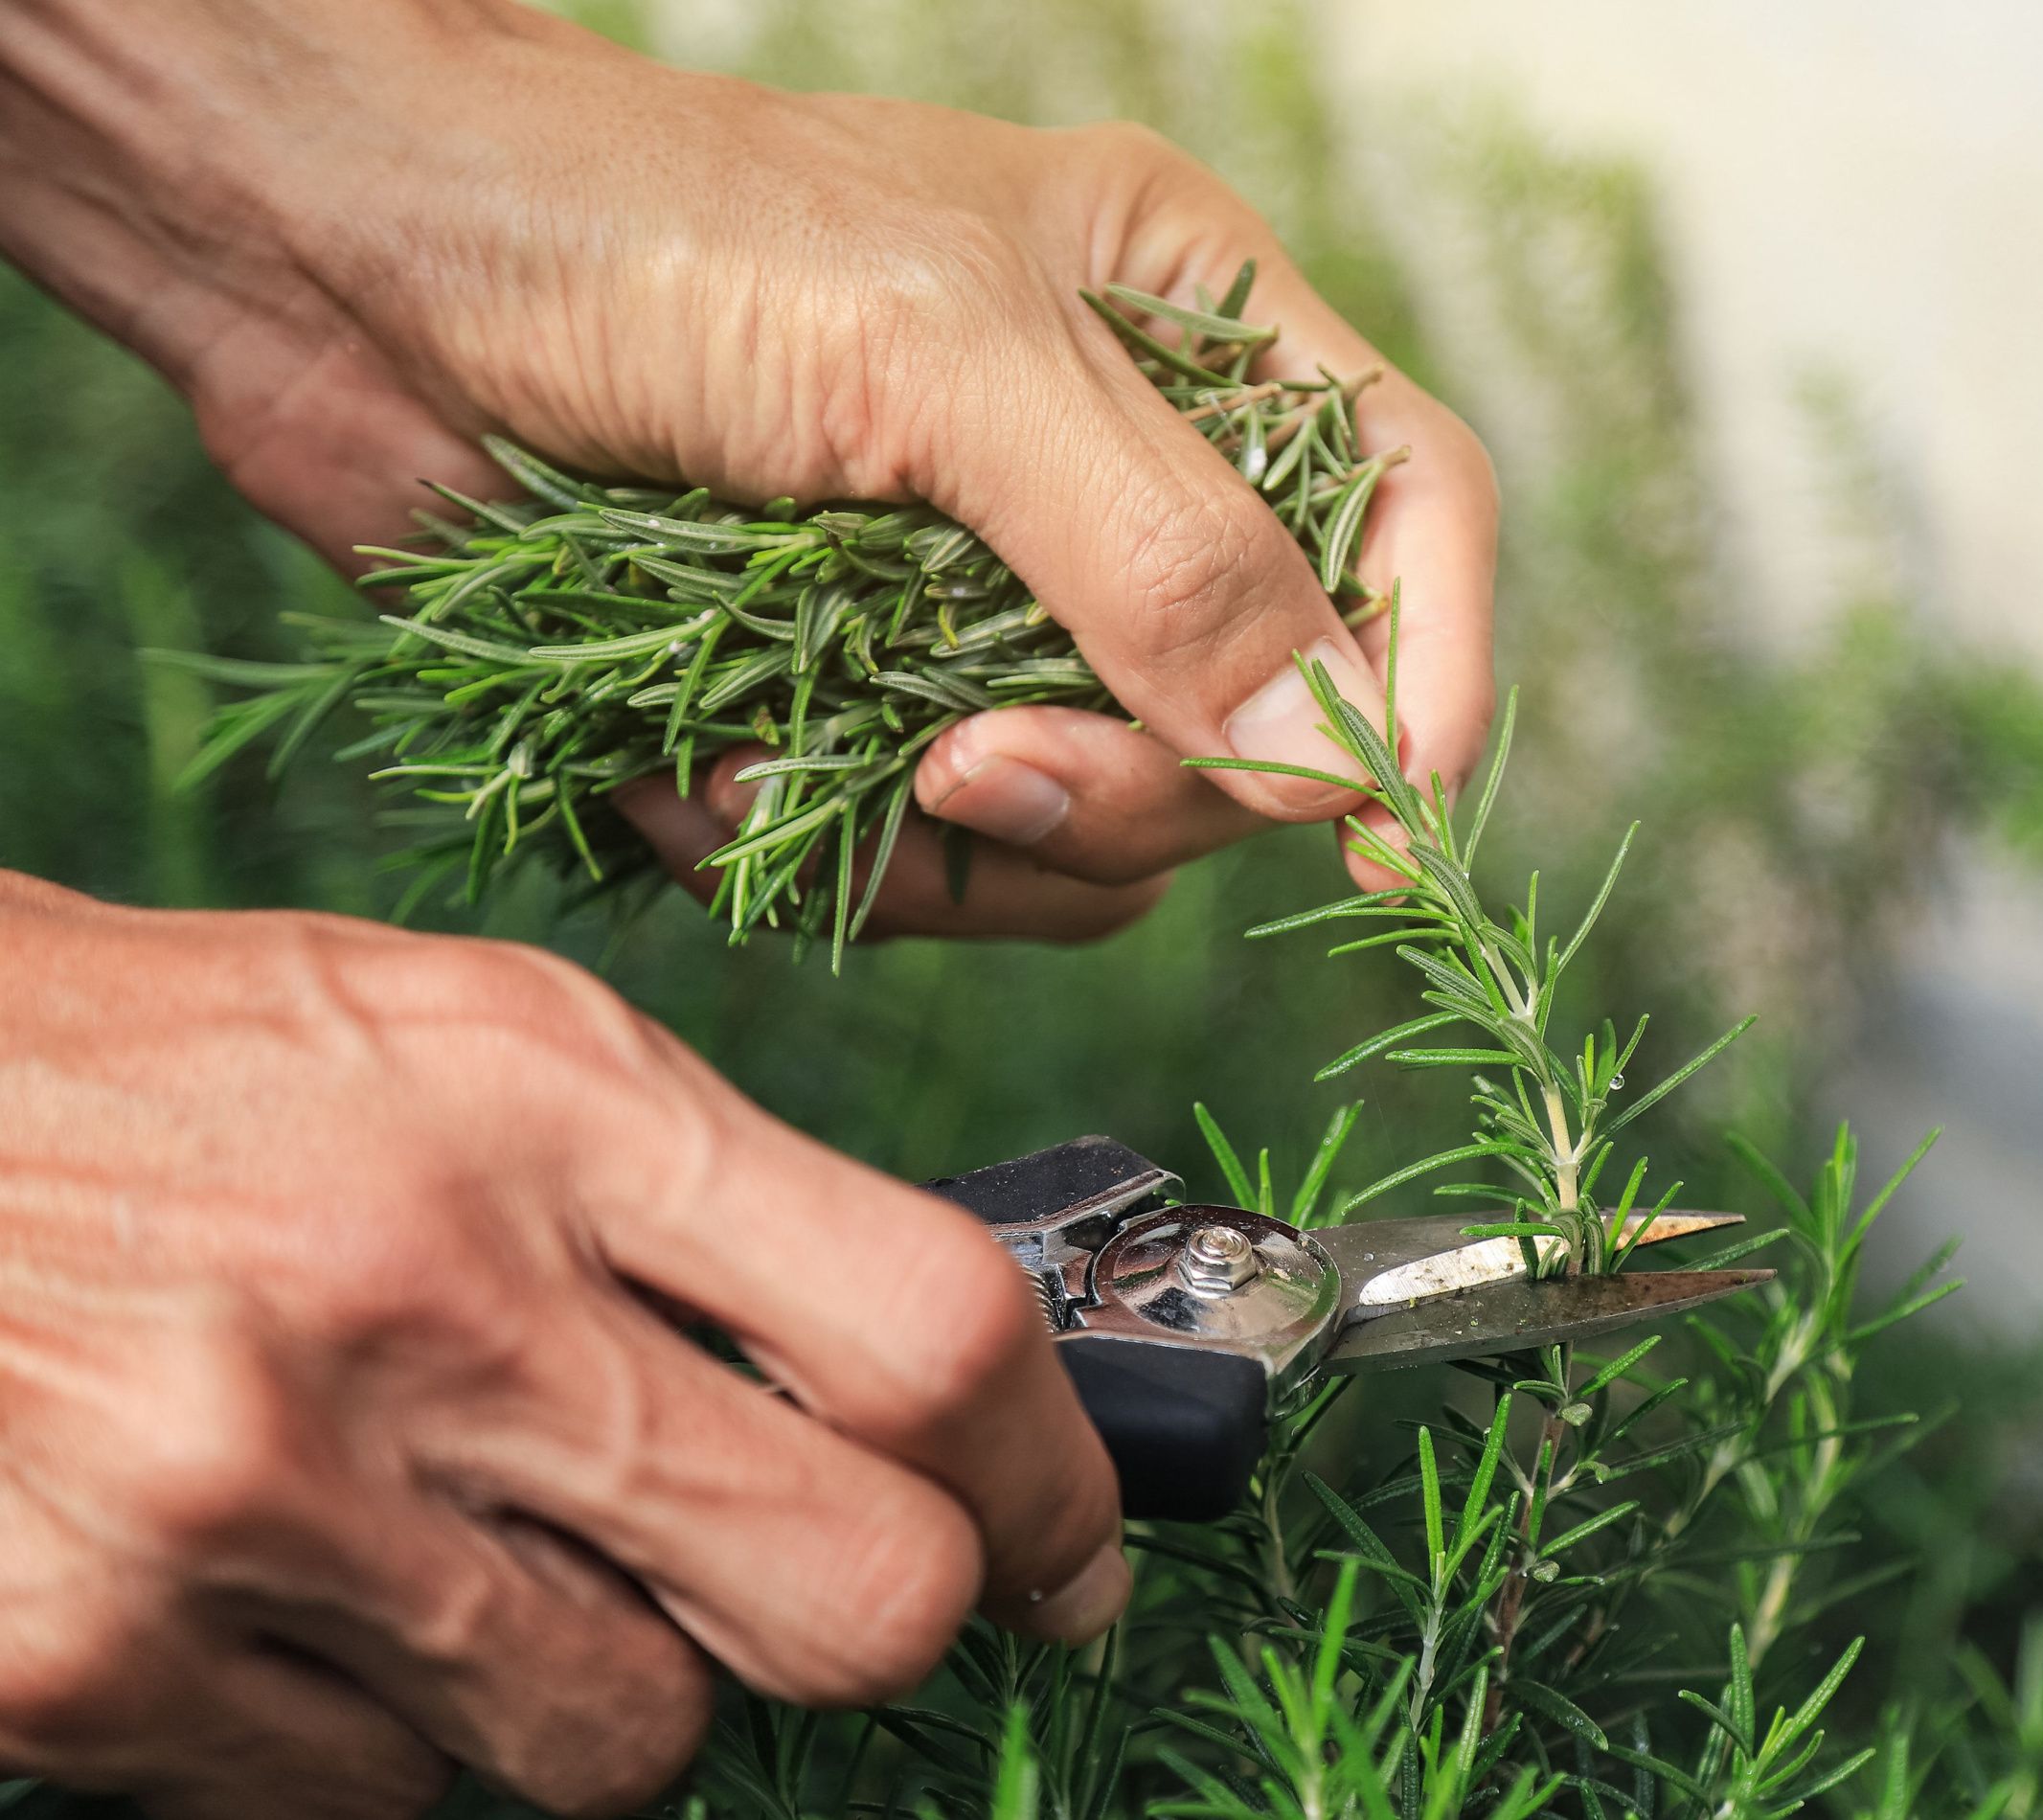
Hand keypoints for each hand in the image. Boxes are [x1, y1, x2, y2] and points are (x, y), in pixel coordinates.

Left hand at [0, 0, 1497, 936]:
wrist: (363, 280)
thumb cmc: (655, 235)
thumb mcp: (944, 362)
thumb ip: (1159, 555)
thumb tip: (1328, 748)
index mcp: (1192, 335)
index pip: (1411, 515)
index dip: (1429, 673)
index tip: (1380, 833)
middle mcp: (1116, 487)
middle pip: (1252, 728)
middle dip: (1121, 786)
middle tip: (965, 759)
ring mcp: (991, 612)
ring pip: (1092, 833)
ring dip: (951, 840)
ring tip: (796, 746)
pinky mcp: (865, 710)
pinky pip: (933, 868)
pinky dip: (831, 848)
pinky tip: (719, 760)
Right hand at [0, 873, 1126, 1816]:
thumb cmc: (209, 1073)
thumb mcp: (487, 1046)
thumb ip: (713, 1210)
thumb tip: (930, 1401)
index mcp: (552, 1102)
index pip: (931, 1331)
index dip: (1054, 1474)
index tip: (1073, 1545)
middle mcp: (423, 1298)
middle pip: (851, 1595)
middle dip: (873, 1619)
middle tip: (807, 1578)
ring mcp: (248, 1499)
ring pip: (624, 1741)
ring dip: (601, 1674)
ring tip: (469, 1534)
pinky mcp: (86, 1663)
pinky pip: (383, 1800)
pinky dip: (386, 1726)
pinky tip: (297, 1582)